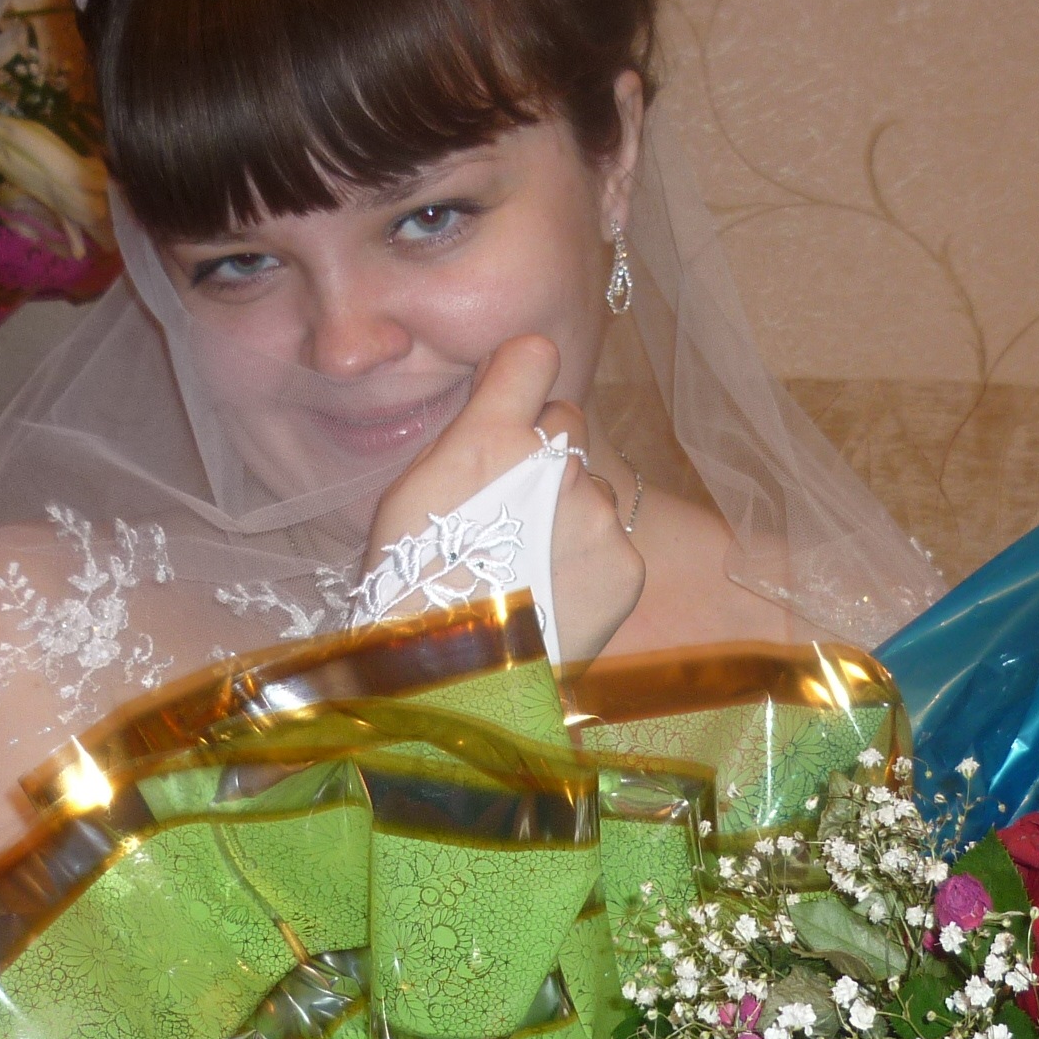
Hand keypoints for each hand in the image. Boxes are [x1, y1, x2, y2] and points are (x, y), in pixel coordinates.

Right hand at [363, 335, 645, 663]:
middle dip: (545, 453)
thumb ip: (464, 435)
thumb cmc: (411, 587)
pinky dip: (589, 562)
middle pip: (569, 422)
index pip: (536, 355)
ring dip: (567, 513)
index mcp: (492, 437)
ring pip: (590, 487)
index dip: (524, 377)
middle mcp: (555, 464)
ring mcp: (598, 514)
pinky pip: (612, 540)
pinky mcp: (627, 563)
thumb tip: (498, 395)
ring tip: (528, 567)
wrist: (455, 683)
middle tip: (511, 509)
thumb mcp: (410, 494)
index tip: (515, 399)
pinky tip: (553, 594)